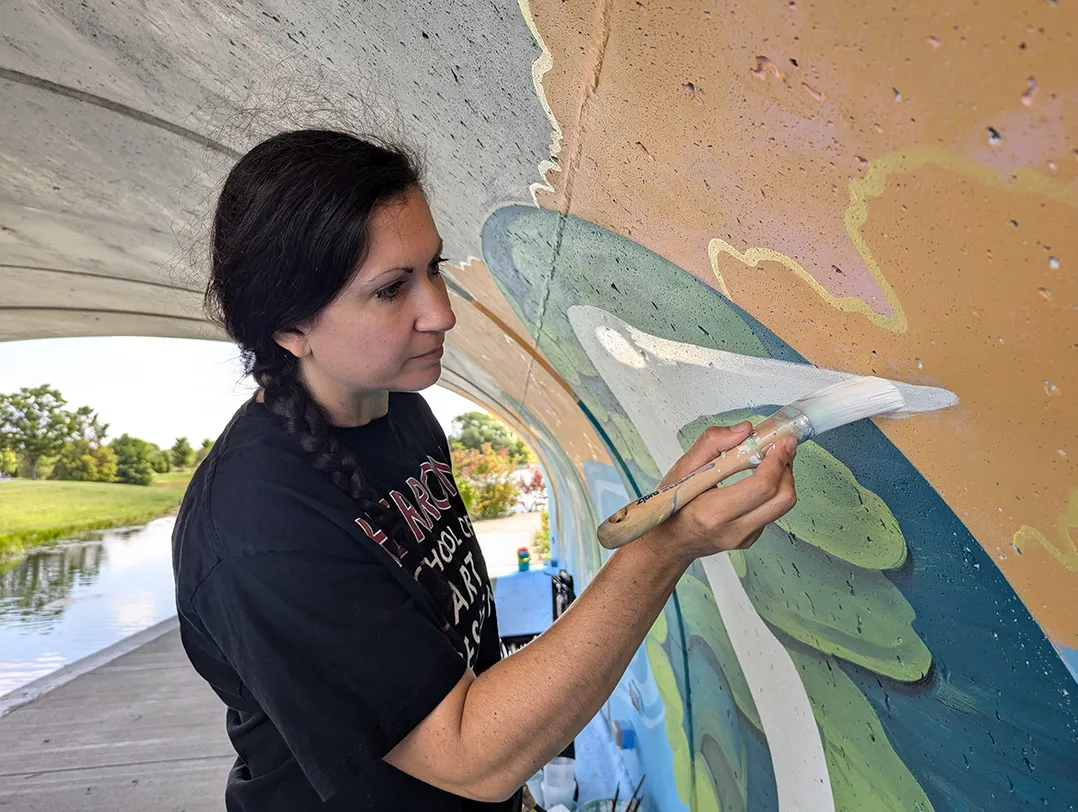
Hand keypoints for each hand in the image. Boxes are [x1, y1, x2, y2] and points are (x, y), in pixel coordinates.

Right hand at [638, 421, 796, 567]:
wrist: (669, 541)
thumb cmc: (673, 504)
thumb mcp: (683, 468)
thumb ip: (712, 444)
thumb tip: (745, 429)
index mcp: (713, 512)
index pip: (761, 488)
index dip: (777, 461)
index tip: (781, 442)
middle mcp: (733, 530)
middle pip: (782, 499)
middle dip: (786, 468)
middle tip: (781, 448)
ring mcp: (744, 538)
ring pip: (783, 506)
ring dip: (783, 478)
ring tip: (771, 460)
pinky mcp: (751, 539)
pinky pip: (773, 512)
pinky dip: (772, 491)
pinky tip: (758, 481)